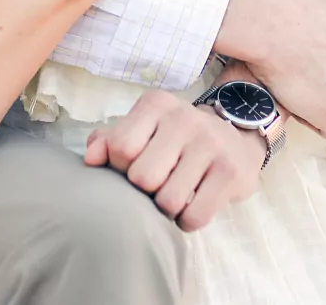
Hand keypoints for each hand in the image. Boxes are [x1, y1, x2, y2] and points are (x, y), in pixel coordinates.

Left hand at [84, 89, 264, 231]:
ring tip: (175, 193)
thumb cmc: (177, 138)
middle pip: (142, 178)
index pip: (120, 147)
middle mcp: (184, 117)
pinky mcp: (230, 171)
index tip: (134, 166)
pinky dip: (187, 220)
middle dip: (145, 190)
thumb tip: (89, 159)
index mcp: (156, 104)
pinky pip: (194, 216)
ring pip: (168, 201)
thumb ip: (111, 140)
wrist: (236, 138)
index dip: (121, 167)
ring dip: (167, 208)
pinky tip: (192, 205)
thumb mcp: (144, 128)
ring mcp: (210, 143)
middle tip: (158, 183)